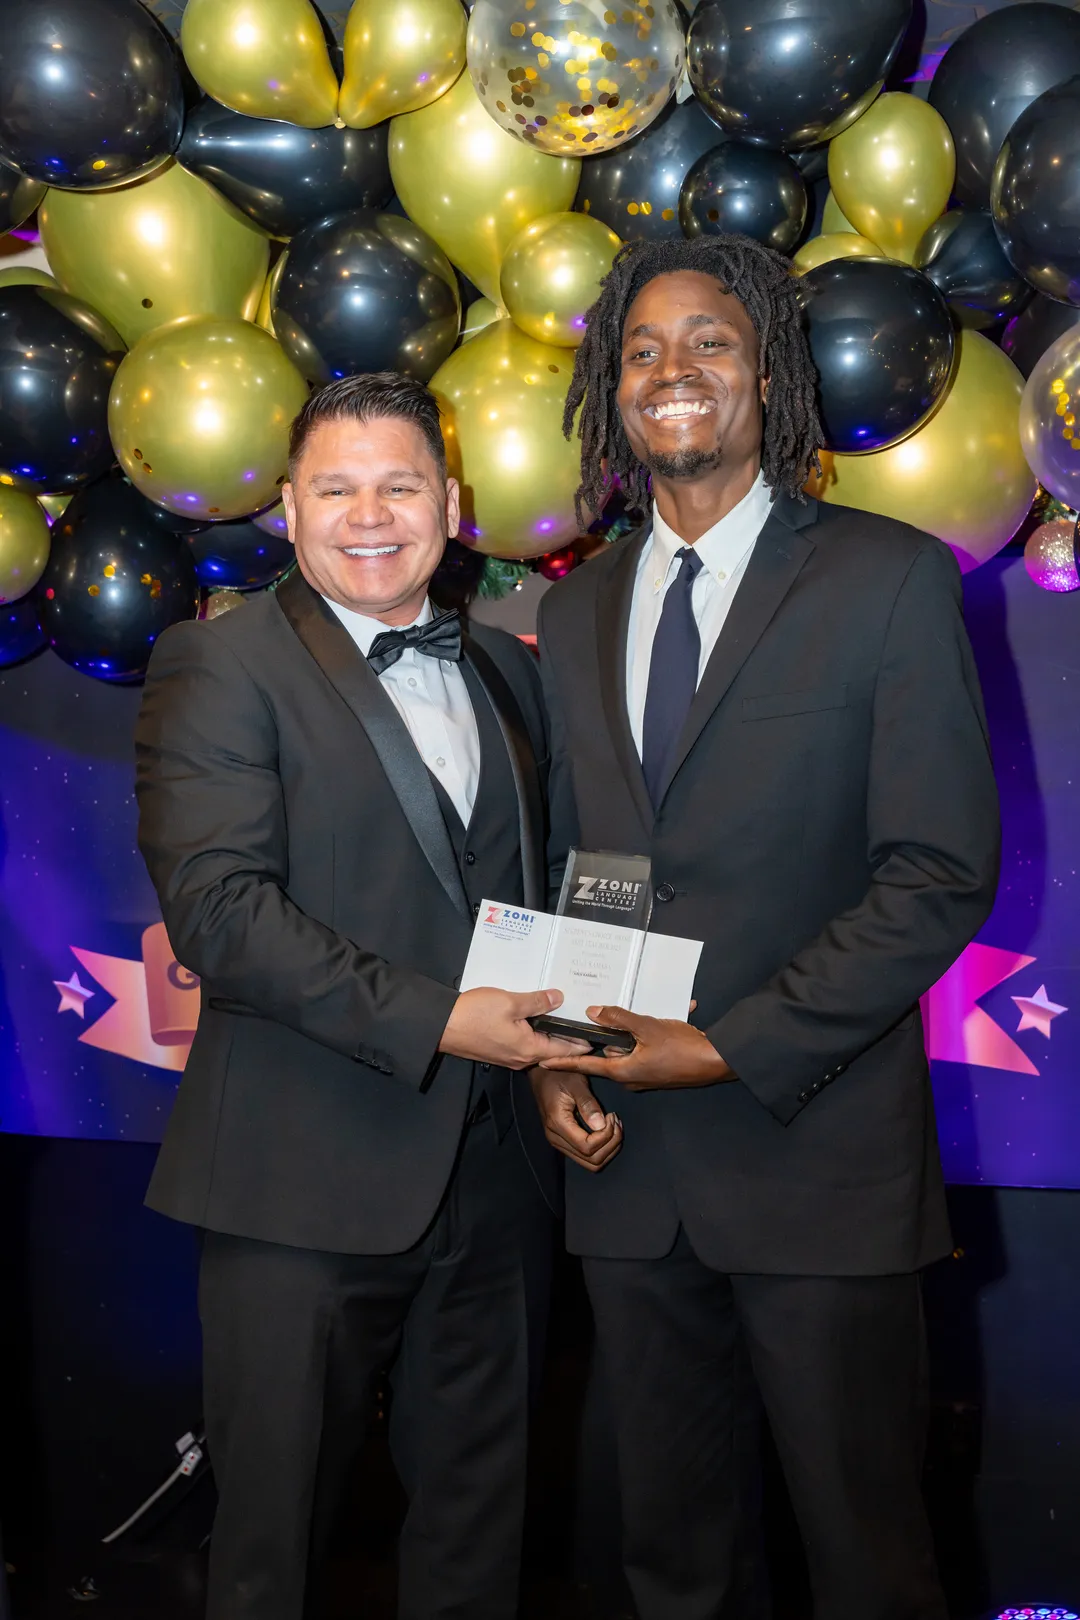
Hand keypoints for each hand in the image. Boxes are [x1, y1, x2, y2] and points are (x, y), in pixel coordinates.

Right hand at [439, 987, 590, 1071]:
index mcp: (529, 1049)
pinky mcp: (497, 1051)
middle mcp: (520, 1058)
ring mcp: (507, 1057)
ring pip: (536, 1046)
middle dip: (566, 1037)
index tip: (596, 1036)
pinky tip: (532, 1018)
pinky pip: (522, 1044)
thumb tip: (559, 998)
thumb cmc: (474, 1014)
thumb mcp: (511, 1002)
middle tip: (579, 1020)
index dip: (582, 1042)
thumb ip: (537, 1001)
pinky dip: (532, 1033)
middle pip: (551, 1049)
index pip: (565, 1050)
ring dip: (548, 1034)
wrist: (442, 1026)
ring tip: (559, 1016)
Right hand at [530, 1067, 622, 1172]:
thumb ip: (587, 1103)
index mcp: (557, 1124)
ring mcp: (559, 1143)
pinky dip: (602, 1148)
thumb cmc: (559, 1075)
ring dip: (609, 1148)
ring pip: (591, 1164)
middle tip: (616, 1121)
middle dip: (611, 1143)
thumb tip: (601, 1125)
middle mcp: (556, 1138)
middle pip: (592, 1160)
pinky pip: (587, 1157)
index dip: (606, 1136)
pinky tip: (607, 1131)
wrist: (542, 1075)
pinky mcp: (564, 1142)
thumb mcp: (576, 1083)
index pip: (587, 1147)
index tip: (612, 1115)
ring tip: (614, 1126)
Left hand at [540, 1004, 733, 1091]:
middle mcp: (631, 1077)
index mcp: (623, 1070)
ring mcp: (647, 1075)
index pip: (585, 1066)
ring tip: (646, 1015)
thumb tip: (592, 1012)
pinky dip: (653, 1035)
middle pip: (609, 1054)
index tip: (542, 1062)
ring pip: (630, 1049)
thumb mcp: (648, 1027)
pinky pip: (647, 1050)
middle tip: (606, 1019)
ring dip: (636, 1032)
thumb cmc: (682, 1047)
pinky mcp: (660, 1070)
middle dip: (610, 1035)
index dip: (563, 1062)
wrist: (718, 1061)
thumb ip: (619, 1018)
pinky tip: (670, 1019)